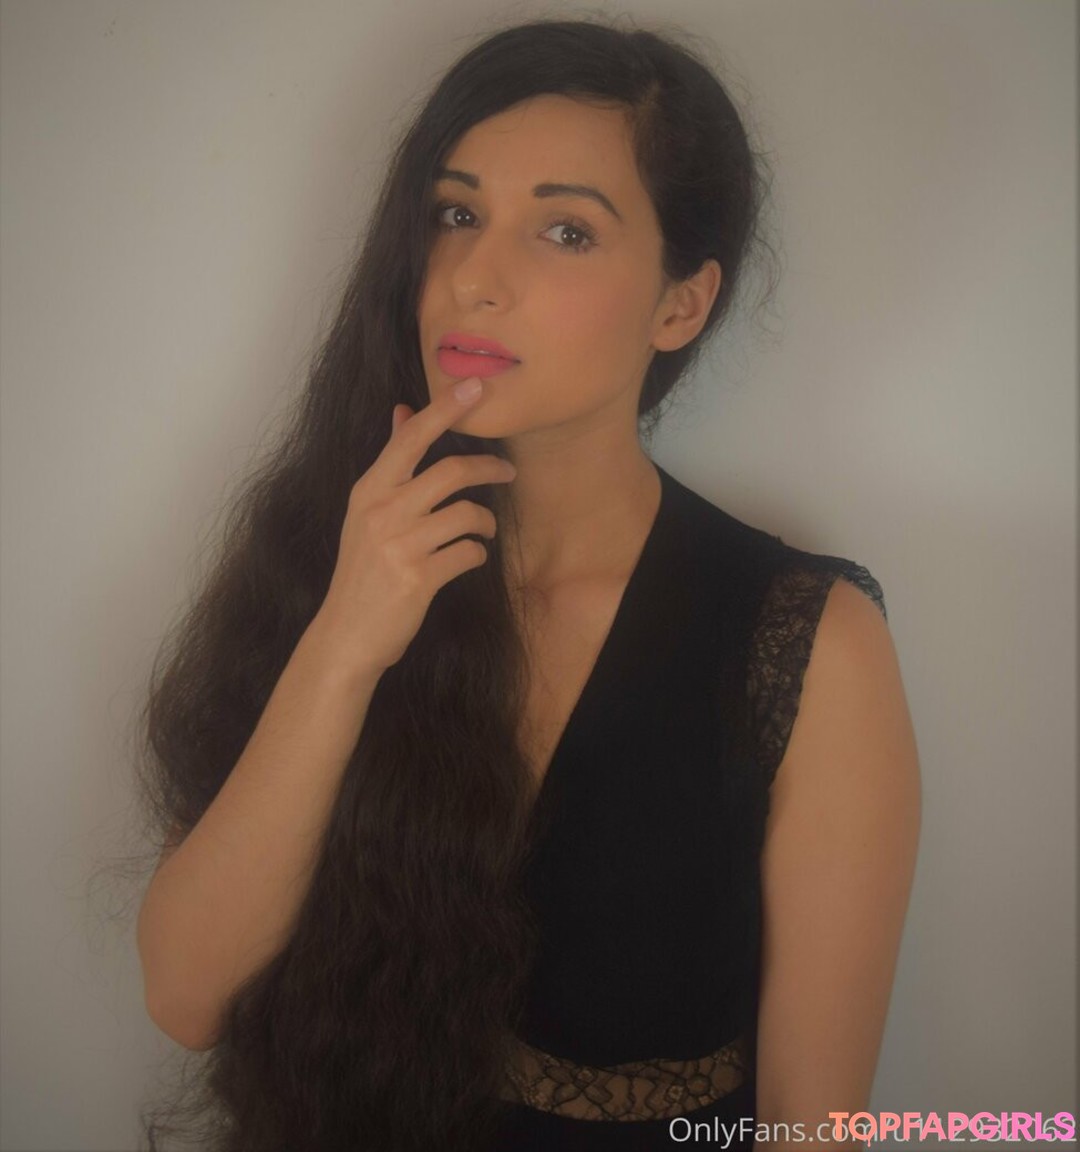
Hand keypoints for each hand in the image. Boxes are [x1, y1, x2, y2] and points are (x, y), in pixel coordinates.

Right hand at [312, 378, 515, 677]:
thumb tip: (403, 411)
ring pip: (467, 513)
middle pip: (451, 471)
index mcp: (369, 490)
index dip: (446, 408)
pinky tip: (470, 558)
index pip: (411, 436)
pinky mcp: (418, 578)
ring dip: (486, 521)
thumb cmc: (363, 571)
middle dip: (490, 467)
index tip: (476, 385)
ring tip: (484, 530)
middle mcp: (381, 511)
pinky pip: (469, 553)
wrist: (347, 635)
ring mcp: (399, 545)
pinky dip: (477, 554)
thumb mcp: (366, 513)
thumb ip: (391, 464)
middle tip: (508, 472)